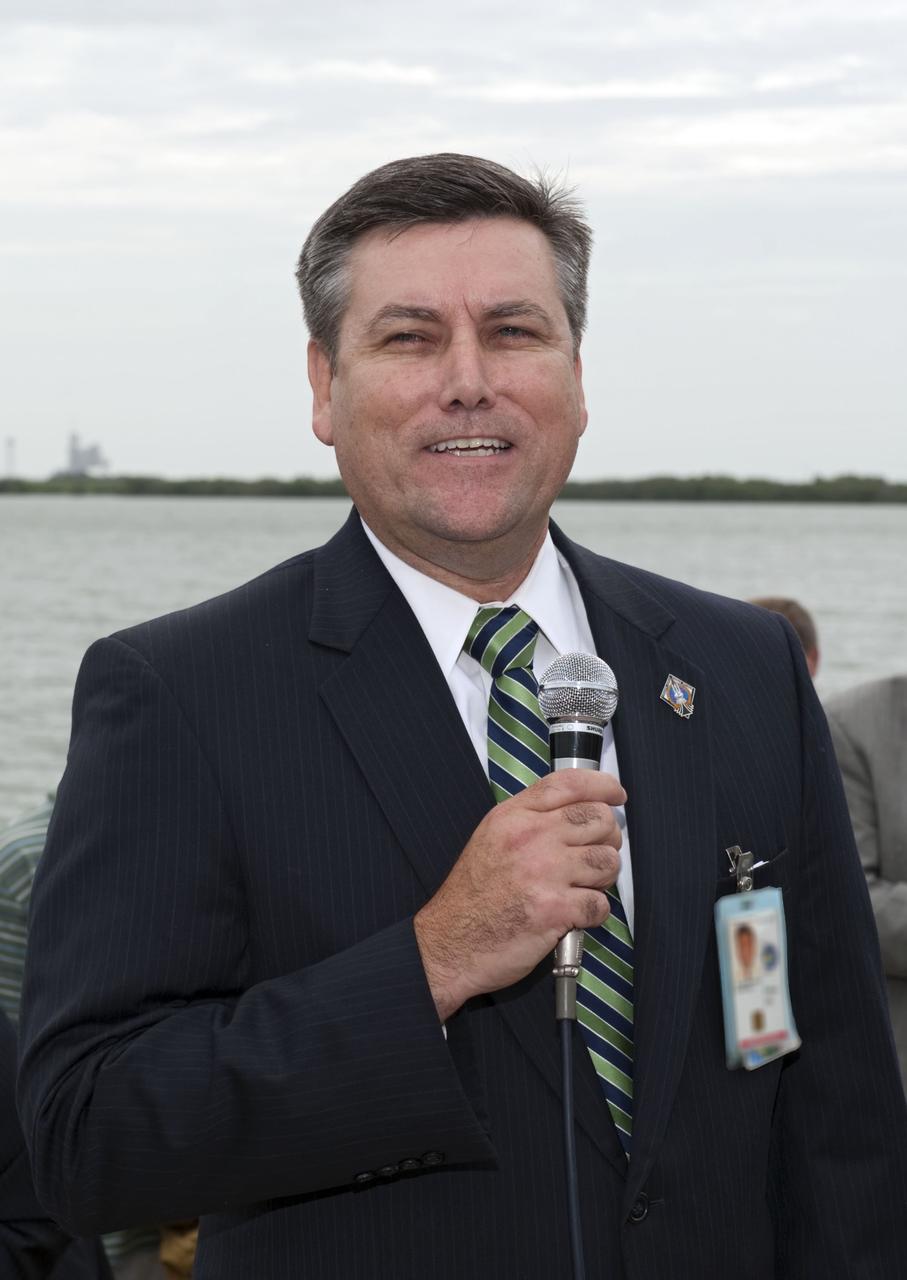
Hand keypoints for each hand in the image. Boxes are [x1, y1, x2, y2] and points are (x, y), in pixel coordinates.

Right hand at [414, 770, 624, 1020]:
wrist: (449, 942)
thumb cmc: (472, 895)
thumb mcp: (491, 838)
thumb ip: (529, 819)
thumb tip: (576, 812)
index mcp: (514, 817)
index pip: (569, 784)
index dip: (602, 785)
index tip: (616, 794)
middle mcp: (530, 837)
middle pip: (599, 819)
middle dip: (608, 838)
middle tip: (595, 855)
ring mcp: (543, 872)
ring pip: (607, 860)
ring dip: (604, 877)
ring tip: (585, 887)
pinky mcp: (554, 910)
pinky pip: (600, 903)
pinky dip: (595, 912)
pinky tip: (576, 915)